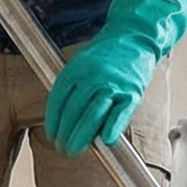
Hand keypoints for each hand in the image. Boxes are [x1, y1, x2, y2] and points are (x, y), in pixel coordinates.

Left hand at [45, 32, 158, 155]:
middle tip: (62, 148)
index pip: (58, 99)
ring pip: (93, 114)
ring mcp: (114, 84)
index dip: (53, 120)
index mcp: (76, 68)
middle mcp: (94, 76)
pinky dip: (112, 127)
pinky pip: (120, 113)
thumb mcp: (81, 62)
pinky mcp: (132, 92)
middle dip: (65, 133)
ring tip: (74, 150)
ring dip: (82, 135)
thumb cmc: (106, 54)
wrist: (135, 36)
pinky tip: (105, 141)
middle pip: (74, 110)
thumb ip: (71, 86)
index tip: (52, 135)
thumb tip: (62, 118)